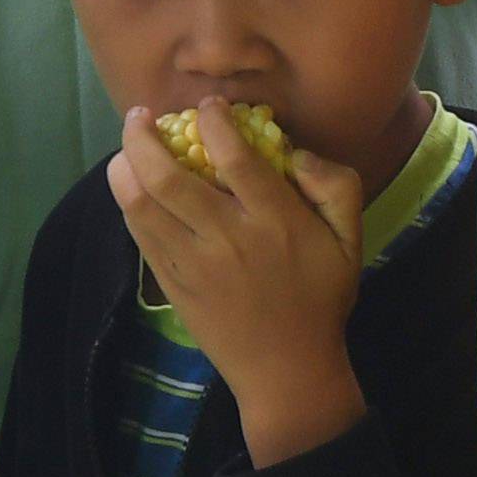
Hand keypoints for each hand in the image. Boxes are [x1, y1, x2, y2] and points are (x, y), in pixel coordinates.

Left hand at [109, 105, 367, 465]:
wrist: (287, 370)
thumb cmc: (321, 300)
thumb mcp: (351, 241)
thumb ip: (336, 186)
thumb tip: (296, 151)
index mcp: (276, 221)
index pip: (234, 157)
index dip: (213, 122)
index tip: (207, 106)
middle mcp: (228, 237)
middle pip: (169, 176)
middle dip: (145, 136)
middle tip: (140, 114)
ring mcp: (193, 263)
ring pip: (142, 204)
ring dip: (126, 165)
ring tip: (126, 145)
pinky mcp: (172, 284)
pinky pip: (140, 234)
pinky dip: (128, 202)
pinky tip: (129, 184)